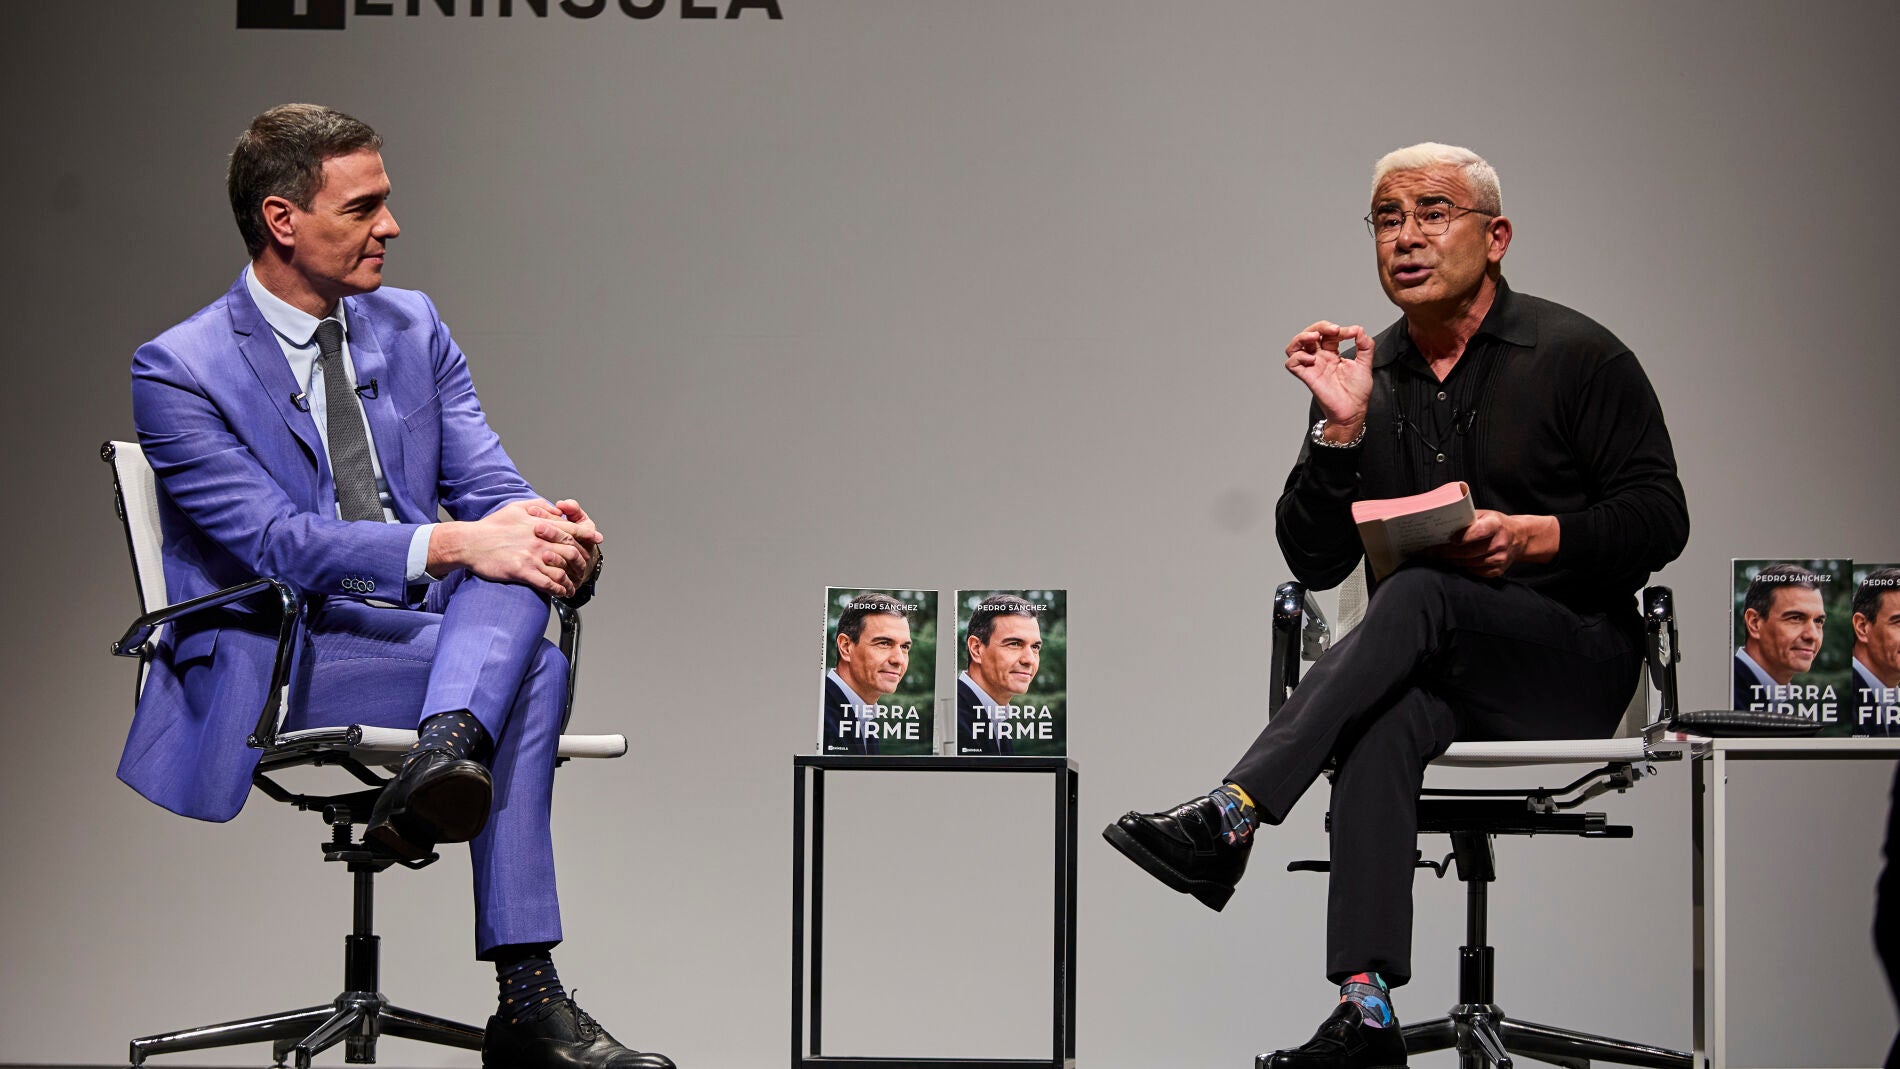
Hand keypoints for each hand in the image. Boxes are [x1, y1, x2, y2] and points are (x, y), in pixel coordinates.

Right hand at [429, 498, 592, 596]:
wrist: (470, 542)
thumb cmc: (492, 525)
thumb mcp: (517, 507)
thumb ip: (540, 507)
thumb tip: (556, 510)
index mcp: (540, 524)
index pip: (571, 530)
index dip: (587, 535)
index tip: (596, 540)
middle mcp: (539, 540)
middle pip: (571, 552)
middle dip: (582, 562)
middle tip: (584, 570)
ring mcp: (532, 556)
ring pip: (562, 571)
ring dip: (571, 581)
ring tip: (574, 586)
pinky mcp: (522, 571)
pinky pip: (548, 583)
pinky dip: (558, 590)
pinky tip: (561, 593)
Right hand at [1284, 321, 1374, 435]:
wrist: (1353, 411)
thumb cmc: (1357, 391)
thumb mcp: (1365, 364)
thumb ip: (1365, 345)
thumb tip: (1359, 329)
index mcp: (1332, 353)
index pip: (1327, 334)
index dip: (1338, 329)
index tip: (1353, 333)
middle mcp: (1319, 358)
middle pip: (1308, 335)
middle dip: (1319, 327)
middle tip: (1333, 330)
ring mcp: (1312, 367)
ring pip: (1294, 346)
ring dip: (1302, 337)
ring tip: (1314, 337)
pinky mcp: (1307, 377)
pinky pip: (1292, 364)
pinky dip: (1298, 357)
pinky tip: (1312, 359)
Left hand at [1431, 510, 1558, 577]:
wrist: (1519, 538)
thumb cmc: (1495, 524)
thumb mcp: (1485, 514)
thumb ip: (1467, 519)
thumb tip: (1442, 524)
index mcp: (1495, 525)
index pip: (1478, 532)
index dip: (1462, 537)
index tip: (1447, 539)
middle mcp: (1499, 543)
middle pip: (1468, 552)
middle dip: (1445, 552)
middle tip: (1429, 552)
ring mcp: (1499, 559)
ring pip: (1468, 564)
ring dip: (1449, 562)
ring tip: (1434, 557)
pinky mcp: (1497, 571)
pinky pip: (1473, 571)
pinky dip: (1460, 567)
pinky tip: (1449, 563)